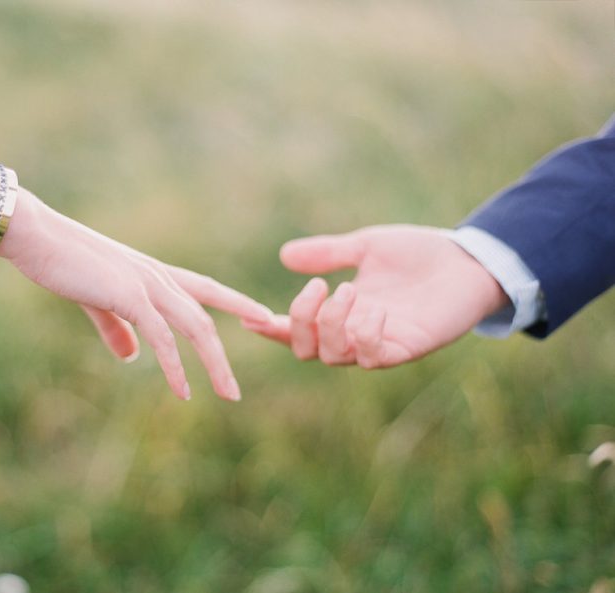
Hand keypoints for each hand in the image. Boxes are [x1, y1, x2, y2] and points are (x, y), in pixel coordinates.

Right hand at [2, 191, 272, 400]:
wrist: (38, 237)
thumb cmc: (64, 263)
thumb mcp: (97, 300)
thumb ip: (117, 328)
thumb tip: (131, 357)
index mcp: (155, 276)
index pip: (206, 289)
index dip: (236, 303)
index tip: (263, 317)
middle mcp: (159, 278)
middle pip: (206, 317)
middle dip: (226, 353)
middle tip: (239, 387)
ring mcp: (147, 285)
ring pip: (195, 327)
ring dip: (215, 364)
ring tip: (229, 395)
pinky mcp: (128, 295)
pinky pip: (162, 337)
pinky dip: (175, 366)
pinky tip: (183, 390)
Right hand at [243, 225, 508, 368]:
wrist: (468, 259)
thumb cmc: (418, 254)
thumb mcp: (366, 247)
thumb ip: (329, 254)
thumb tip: (285, 255)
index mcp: (340, 312)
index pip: (298, 329)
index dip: (272, 328)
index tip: (251, 318)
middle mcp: (354, 333)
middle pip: (307, 350)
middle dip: (302, 321)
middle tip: (319, 286)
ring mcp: (379, 344)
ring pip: (334, 356)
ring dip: (331, 325)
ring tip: (349, 290)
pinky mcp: (406, 349)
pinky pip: (373, 358)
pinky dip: (365, 335)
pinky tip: (375, 310)